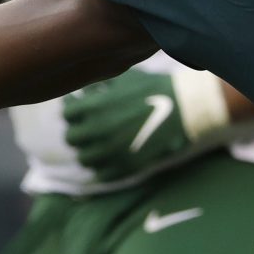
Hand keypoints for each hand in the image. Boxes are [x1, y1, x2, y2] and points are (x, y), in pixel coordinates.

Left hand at [60, 69, 193, 182]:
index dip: (73, 109)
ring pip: (84, 158)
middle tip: (87, 127)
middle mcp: (97, 131)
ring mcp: (111, 152)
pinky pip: (102, 174)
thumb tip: (85, 93)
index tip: (79, 108)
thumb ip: (100, 86)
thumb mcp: (125, 78)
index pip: (67, 114)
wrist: (186, 108)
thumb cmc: (155, 88)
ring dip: (89, 150)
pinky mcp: (125, 167)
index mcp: (94, 107)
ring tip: (98, 145)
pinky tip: (111, 158)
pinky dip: (103, 168)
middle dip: (79, 130)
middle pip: (72, 137)